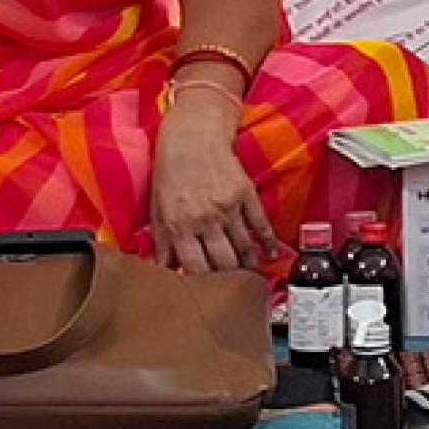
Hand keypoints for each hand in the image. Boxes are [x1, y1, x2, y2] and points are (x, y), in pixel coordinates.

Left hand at [151, 97, 275, 274]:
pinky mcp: (245, 194)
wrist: (192, 134)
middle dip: (230, 281)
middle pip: (222, 263)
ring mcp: (227, 207)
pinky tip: (270, 254)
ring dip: (250, 267)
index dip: (203, 286)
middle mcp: (204, 219)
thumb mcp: (158, 207)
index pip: (194, 268)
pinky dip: (268, 242)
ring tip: (253, 279)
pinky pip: (260, 225)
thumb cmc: (171, 169)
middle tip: (236, 291)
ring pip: (243, 248)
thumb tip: (161, 268)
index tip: (209, 295)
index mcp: (179, 224)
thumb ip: (161, 241)